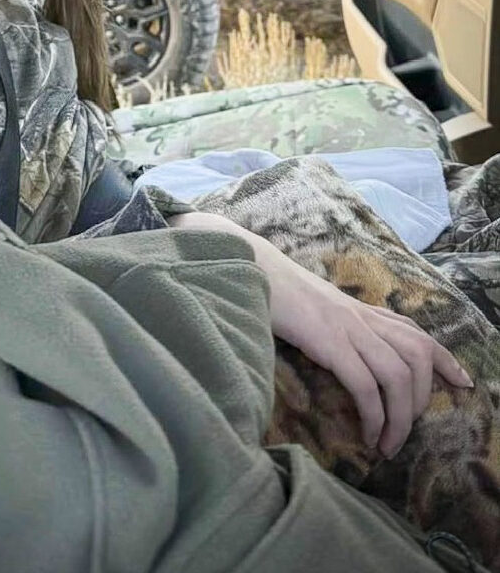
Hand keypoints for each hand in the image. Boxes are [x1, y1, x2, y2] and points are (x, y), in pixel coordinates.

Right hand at [168, 211, 473, 456]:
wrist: (251, 268)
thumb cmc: (274, 291)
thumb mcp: (315, 308)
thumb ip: (335, 326)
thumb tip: (343, 354)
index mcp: (359, 309)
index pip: (415, 331)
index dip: (444, 358)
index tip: (463, 382)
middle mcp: (362, 318)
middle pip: (418, 356)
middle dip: (422, 400)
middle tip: (406, 431)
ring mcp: (348, 329)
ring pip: (399, 376)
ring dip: (401, 418)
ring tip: (388, 445)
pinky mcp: (330, 343)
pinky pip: (366, 385)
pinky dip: (374, 415)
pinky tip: (368, 434)